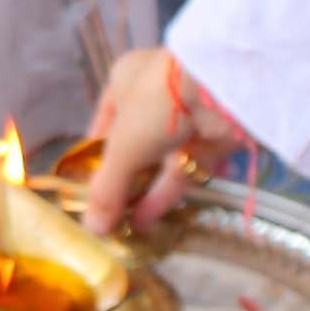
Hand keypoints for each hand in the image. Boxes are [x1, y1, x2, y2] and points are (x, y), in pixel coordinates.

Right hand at [80, 48, 236, 234]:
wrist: (221, 90)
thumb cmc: (156, 104)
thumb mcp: (123, 147)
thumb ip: (107, 189)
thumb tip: (92, 229)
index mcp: (125, 82)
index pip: (105, 125)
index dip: (95, 158)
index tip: (88, 191)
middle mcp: (154, 98)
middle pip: (134, 148)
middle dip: (122, 182)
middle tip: (109, 216)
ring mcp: (184, 118)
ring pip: (159, 162)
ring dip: (143, 194)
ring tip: (125, 228)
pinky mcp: (210, 139)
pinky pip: (183, 171)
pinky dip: (166, 194)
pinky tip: (148, 220)